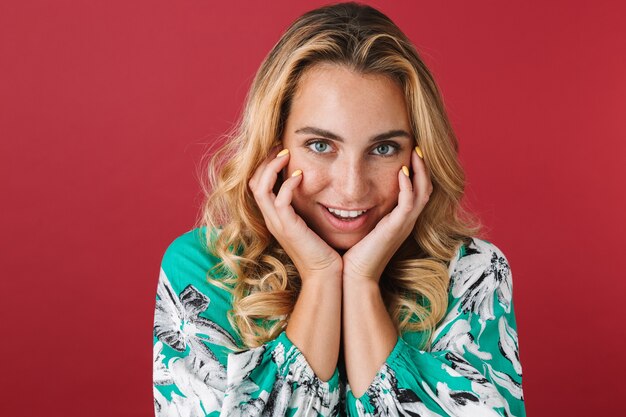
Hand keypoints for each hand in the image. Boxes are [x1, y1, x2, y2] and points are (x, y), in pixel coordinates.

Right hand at [248, 146, 342, 281]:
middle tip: (280, 146)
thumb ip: (309, 208)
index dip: (266, 166)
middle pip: (253, 182)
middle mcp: (272, 219)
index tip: (281, 150)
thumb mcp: (313, 224)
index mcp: (276, 217)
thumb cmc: (325, 251)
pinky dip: (287, 184)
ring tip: (286, 154)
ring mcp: (277, 223)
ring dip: (271, 167)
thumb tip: (319, 189)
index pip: (258, 185)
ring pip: (260, 187)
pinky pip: (279, 200)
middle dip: (264, 161)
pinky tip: (301, 175)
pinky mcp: (288, 228)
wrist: (327, 275)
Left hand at [342, 147, 431, 283]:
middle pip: (425, 188)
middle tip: (417, 148)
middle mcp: (406, 222)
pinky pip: (409, 203)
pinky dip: (408, 186)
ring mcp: (404, 225)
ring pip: (422, 193)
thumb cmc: (353, 255)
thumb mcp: (362, 227)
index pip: (416, 191)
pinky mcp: (396, 228)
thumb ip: (363, 211)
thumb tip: (350, 195)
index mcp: (399, 221)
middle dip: (423, 167)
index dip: (416, 173)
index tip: (409, 154)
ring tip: (414, 153)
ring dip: (420, 171)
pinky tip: (402, 172)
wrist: (354, 277)